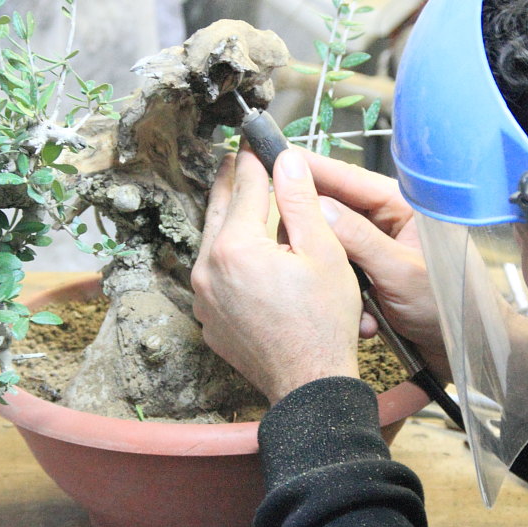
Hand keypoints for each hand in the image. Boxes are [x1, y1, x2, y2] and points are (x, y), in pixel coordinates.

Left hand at [191, 148, 361, 403]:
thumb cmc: (323, 322)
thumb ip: (300, 200)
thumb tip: (286, 160)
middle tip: (233, 158)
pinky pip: (214, 277)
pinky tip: (245, 254)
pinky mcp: (209, 319)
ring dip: (227, 220)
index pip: (246, 188)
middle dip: (229, 182)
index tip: (255, 141)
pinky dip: (228, 259)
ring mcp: (204, 298)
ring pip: (213, 244)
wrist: (309, 385)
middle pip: (218, 211)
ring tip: (240, 200)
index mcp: (235, 247)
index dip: (255, 160)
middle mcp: (208, 269)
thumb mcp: (323, 251)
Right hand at [301, 151, 450, 382]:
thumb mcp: (401, 273)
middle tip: (289, 247)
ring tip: (337, 294)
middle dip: (311, 232)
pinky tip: (359, 318)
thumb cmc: (449, 306)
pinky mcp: (370, 270)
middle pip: (331, 208)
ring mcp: (376, 244)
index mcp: (401, 204)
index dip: (308, 168)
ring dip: (328, 270)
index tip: (273, 160)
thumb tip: (319, 208)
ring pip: (330, 242)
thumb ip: (360, 240)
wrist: (466, 347)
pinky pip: (339, 270)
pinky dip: (341, 291)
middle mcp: (386, 219)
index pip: (346, 176)